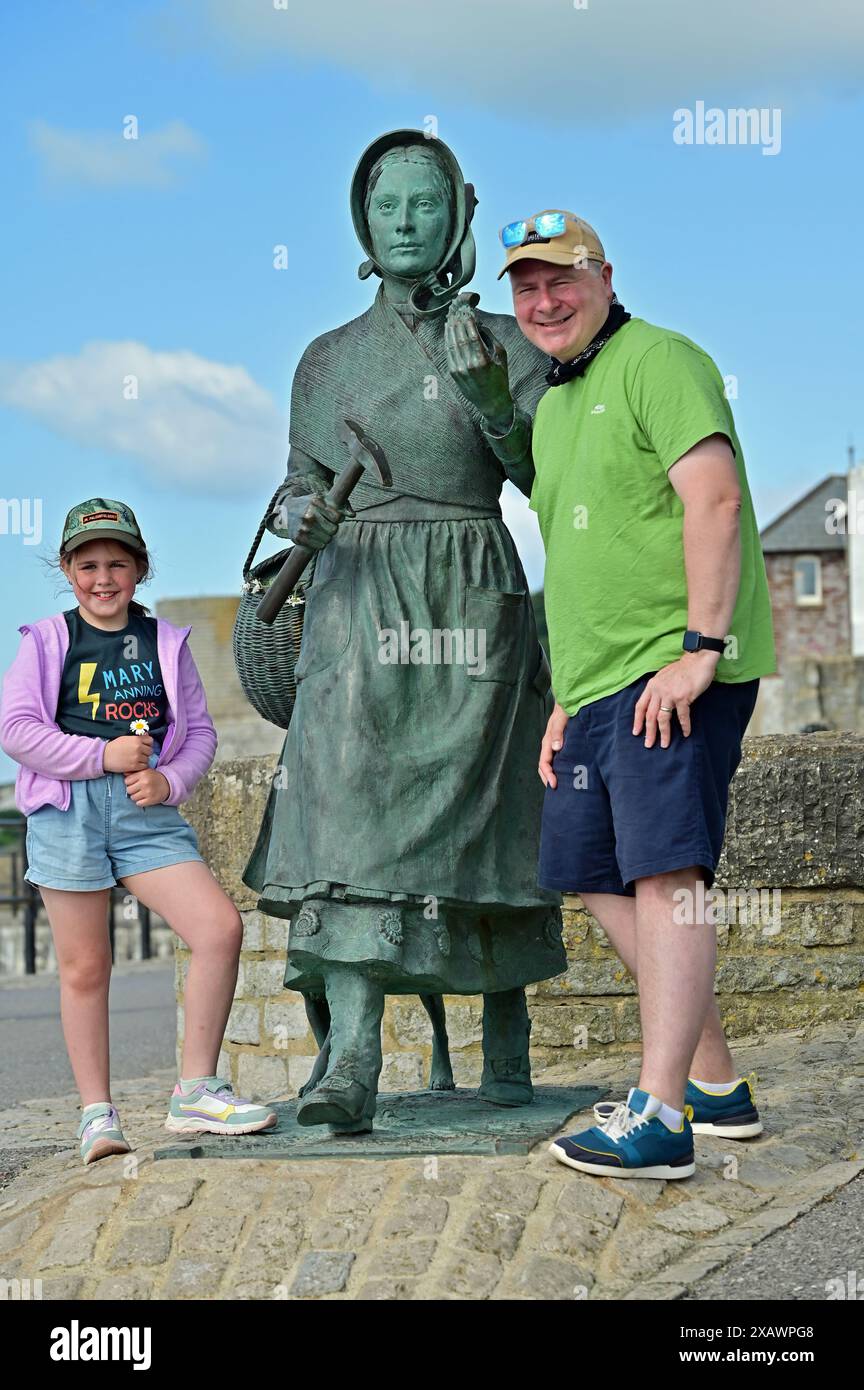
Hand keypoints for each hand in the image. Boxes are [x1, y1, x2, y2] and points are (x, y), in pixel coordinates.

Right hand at [103, 734, 153, 772]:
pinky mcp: (134, 766)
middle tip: (138, 755)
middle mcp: (138, 747)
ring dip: (143, 760)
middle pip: (150, 751)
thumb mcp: (126, 738)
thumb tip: (147, 734)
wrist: (105, 756)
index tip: (143, 746)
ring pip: (147, 759)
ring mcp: (137, 757)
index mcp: (136, 739)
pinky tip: (134, 764)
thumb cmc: (115, 746)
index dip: (148, 744)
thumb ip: (137, 737)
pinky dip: (140, 766)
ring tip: (135, 760)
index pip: (150, 741)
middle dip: (145, 753)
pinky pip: (144, 766)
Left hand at [124, 769, 170, 806]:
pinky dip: (140, 802)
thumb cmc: (153, 777)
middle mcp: (145, 782)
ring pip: (133, 798)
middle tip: (137, 789)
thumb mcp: (145, 771)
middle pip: (128, 790)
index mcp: (143, 774)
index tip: (134, 783)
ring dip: (136, 797)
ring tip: (141, 794)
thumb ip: (134, 772)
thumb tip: (124, 774)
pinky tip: (144, 798)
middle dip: (132, 790)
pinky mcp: (151, 800)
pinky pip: (139, 803)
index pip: (127, 781)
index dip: (129, 783)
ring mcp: (148, 792)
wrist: (167, 784)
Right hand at [269, 490, 349, 550]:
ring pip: (328, 539)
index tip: (331, 516)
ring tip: (318, 529)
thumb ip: (342, 505)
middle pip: (334, 530)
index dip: (337, 518)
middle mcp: (308, 515)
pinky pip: (320, 546)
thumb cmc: (310, 504)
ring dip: (326, 536)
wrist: (287, 510)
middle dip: (331, 527)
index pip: (337, 517)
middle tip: (324, 523)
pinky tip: (313, 535)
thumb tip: (352, 514)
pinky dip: (319, 543)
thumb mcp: (324, 500)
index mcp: (315, 502)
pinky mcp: (298, 538)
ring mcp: (303, 527)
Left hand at [445, 295, 513, 430]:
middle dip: (458, 321)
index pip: (471, 335)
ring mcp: (459, 370)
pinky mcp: (453, 373)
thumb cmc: (500, 378)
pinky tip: (448, 329)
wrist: (491, 402)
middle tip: (458, 310)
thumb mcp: (501, 356)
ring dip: (451, 328)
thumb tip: (478, 323)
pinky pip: (449, 352)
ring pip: (452, 343)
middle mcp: (468, 365)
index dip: (467, 321)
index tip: (467, 310)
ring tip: (451, 316)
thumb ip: (490, 337)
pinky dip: (448, 339)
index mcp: (482, 360)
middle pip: (460, 337)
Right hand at [539, 702, 569, 787]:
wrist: (572, 700)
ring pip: (551, 764)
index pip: (544, 763)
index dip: (547, 775)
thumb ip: (558, 732)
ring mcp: (556, 745)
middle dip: (548, 779)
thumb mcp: (561, 719)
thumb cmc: (565, 709)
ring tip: (562, 787)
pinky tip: (569, 774)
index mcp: (548, 741)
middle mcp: (550, 745)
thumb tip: (556, 748)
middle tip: (557, 791)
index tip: (554, 785)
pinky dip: (561, 769)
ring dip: (554, 775)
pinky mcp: (563, 745)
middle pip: (545, 767)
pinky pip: (559, 760)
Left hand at [632, 655, 717, 747]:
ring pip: (663, 718)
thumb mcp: (664, 677)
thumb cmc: (683, 669)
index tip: (636, 732)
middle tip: (648, 744)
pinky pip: (682, 716)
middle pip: (650, 715)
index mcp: (652, 686)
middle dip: (649, 732)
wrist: (698, 659)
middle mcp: (658, 690)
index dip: (637, 720)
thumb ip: (658, 689)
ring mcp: (670, 694)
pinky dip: (685, 726)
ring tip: (665, 744)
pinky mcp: (683, 697)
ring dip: (664, 733)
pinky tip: (686, 733)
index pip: (640, 706)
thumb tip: (655, 704)